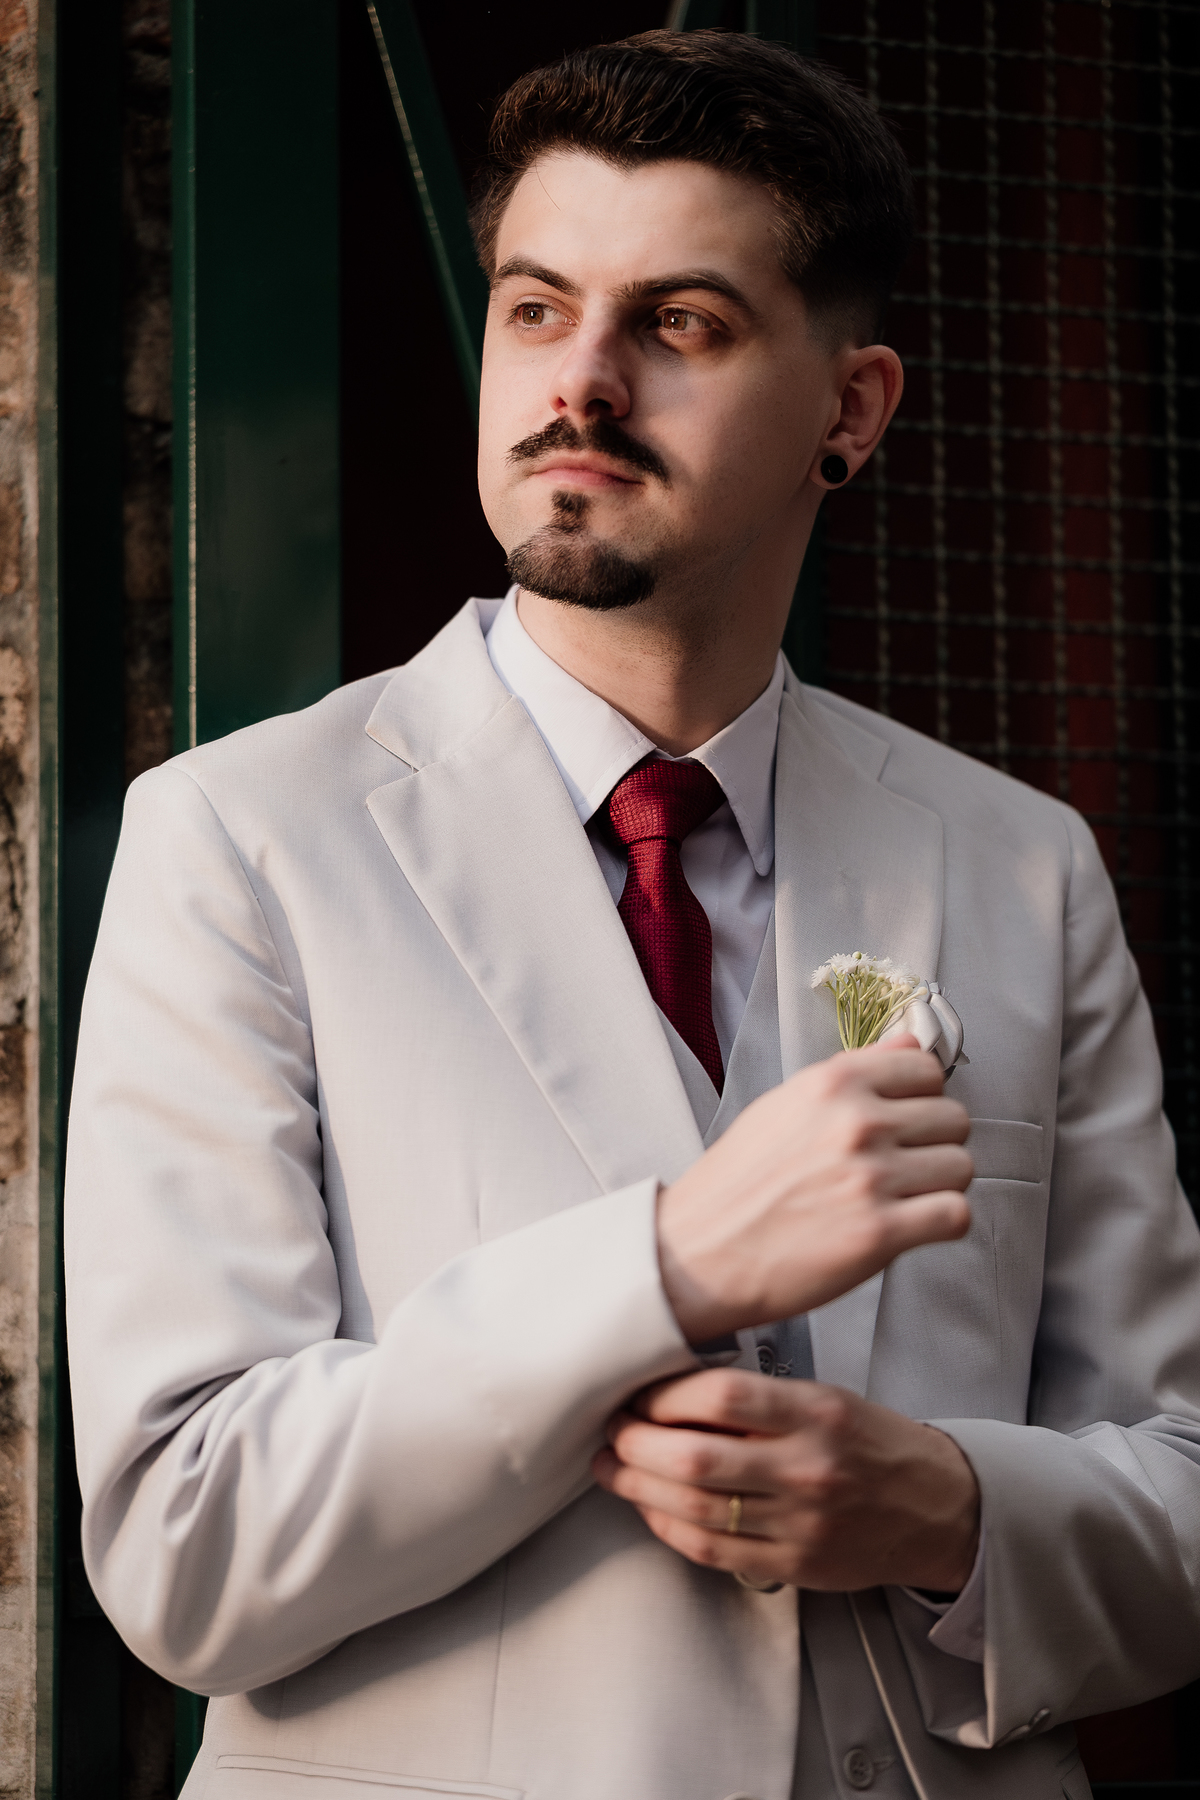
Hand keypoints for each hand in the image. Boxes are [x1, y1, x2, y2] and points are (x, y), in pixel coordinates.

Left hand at [593, 1368, 980, 1592]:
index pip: (721, 1395)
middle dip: (635, 1441)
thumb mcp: (825, 1398)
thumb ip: (760, 1397)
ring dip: (637, 1485)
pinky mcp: (794, 1564)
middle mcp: (807, 1468)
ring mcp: (799, 1523)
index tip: (638, 1392)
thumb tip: (673, 1389)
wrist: (937, 1509)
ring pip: (694, 1507)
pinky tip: (650, 1505)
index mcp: (816, 1413)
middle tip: (611, 1428)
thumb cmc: (871, 1443)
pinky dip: (668, 1526)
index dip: (664, 1394)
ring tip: (613, 1465)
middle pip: (695, 1456)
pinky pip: (711, 1550)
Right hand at [656, 1038, 972, 1341]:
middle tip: (905, 1164)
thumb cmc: (737, 1183)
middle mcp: (856, 1123)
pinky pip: (954, 1215)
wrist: (699, 1252)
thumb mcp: (785, 1104)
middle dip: (935, 1142)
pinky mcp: (880, 1234)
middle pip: (953, 1118)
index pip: (927, 1068)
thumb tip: (909, 1044)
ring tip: (905, 1197)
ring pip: (961, 1167)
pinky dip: (941, 1223)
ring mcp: (870, 1178)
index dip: (923, 1096)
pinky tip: (913, 1225)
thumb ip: (854, 1072)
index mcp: (833, 1084)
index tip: (908, 1116)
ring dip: (941, 1185)